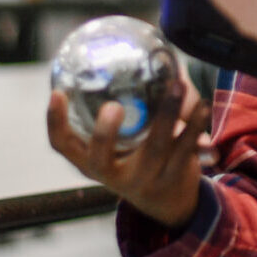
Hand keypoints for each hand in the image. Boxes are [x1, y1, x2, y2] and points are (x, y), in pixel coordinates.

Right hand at [47, 80, 209, 230]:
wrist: (169, 203)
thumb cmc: (139, 157)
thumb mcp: (122, 144)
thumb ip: (125, 109)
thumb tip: (137, 53)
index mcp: (91, 163)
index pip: (63, 145)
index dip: (55, 121)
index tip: (58, 92)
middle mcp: (113, 175)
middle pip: (101, 158)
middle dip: (104, 133)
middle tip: (113, 105)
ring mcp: (144, 179)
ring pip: (156, 147)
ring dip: (168, 113)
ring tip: (178, 85)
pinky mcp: (174, 177)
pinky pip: (185, 147)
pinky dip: (195, 124)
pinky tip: (201, 105)